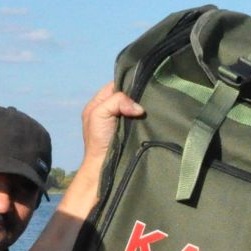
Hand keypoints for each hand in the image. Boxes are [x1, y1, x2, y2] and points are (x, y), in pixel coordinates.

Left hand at [57, 83, 142, 211]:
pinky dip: (144, 120)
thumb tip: (139, 108)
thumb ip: (117, 101)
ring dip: (141, 109)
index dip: (127, 84)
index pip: (115, 86)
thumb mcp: (100, 112)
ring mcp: (120, 122)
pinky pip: (139, 120)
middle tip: (149, 98)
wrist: (103, 166)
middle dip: (137, 97)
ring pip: (134, 108)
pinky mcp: (130, 132)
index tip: (141, 86)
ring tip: (152, 109)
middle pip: (127, 96)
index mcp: (99, 103)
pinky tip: (150, 120)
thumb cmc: (98, 140)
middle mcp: (109, 110)